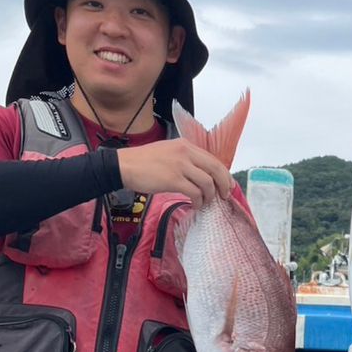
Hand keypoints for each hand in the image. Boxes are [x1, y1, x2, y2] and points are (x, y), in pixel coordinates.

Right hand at [116, 140, 232, 204]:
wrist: (124, 165)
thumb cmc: (144, 162)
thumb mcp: (168, 152)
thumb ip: (185, 159)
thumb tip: (202, 175)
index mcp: (186, 145)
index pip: (213, 159)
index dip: (224, 174)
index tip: (227, 185)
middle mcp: (186, 152)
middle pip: (216, 169)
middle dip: (223, 185)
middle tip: (224, 196)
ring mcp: (180, 165)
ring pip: (207, 183)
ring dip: (209, 196)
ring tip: (204, 203)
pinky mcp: (173, 179)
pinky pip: (195, 192)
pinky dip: (198, 201)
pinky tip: (195, 205)